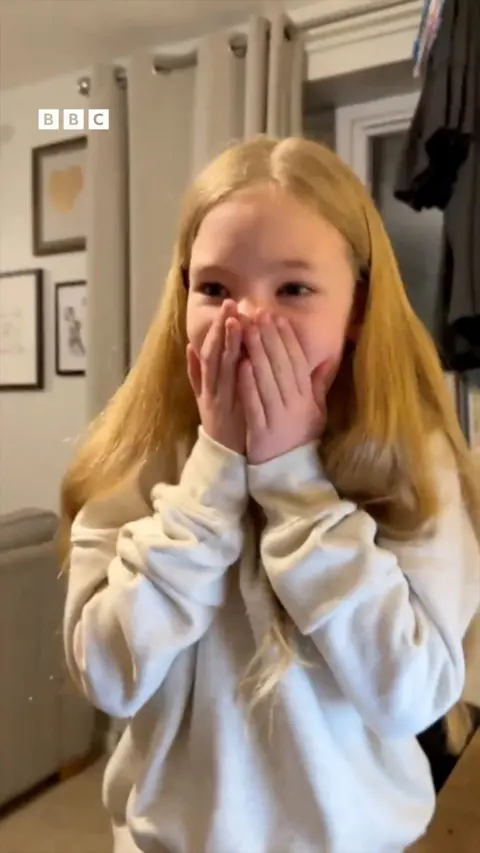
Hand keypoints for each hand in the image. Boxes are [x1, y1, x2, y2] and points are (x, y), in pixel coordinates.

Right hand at [187, 301, 245, 454]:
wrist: (224, 457)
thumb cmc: (223, 422)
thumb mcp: (206, 397)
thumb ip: (197, 374)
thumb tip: (190, 347)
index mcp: (210, 381)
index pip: (214, 348)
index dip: (220, 327)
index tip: (229, 305)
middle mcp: (211, 387)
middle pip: (215, 352)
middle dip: (222, 328)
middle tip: (231, 305)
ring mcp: (217, 400)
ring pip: (220, 367)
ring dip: (226, 344)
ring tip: (234, 322)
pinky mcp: (223, 414)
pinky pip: (226, 392)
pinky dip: (230, 376)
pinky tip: (239, 359)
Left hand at [238, 313, 327, 464]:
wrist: (289, 473)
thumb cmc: (301, 437)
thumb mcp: (316, 411)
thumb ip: (319, 384)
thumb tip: (327, 358)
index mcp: (307, 398)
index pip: (297, 362)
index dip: (287, 339)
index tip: (277, 317)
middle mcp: (294, 405)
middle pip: (281, 366)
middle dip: (270, 338)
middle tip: (259, 314)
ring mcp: (278, 418)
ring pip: (267, 381)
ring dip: (257, 353)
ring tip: (247, 330)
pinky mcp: (261, 432)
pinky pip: (255, 404)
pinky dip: (248, 384)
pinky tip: (241, 365)